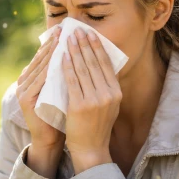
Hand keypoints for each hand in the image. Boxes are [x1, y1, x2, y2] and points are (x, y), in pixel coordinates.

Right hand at [16, 26, 64, 177]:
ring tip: (63, 40)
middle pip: (41, 58)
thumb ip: (65, 74)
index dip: (55, 42)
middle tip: (65, 29)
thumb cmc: (60, 113)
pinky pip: (39, 80)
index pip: (44, 55)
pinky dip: (49, 69)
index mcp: (32, 77)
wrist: (51, 139)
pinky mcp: (26, 99)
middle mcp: (24, 81)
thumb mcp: (63, 90)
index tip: (67, 30)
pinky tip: (59, 60)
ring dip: (52, 52)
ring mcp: (23, 90)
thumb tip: (80, 55)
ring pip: (40, 66)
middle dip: (54, 43)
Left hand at [62, 29, 121, 173]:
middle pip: (94, 63)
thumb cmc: (96, 125)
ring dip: (75, 51)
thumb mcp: (109, 105)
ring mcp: (94, 100)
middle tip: (77, 30)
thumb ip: (106, 87)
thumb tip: (99, 63)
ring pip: (83, 69)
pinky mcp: (80, 105)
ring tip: (68, 38)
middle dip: (85, 44)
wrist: (90, 148)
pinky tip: (62, 56)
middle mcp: (108, 94)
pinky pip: (72, 81)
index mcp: (116, 92)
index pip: (106, 64)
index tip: (90, 33)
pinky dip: (67, 66)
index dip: (97, 47)